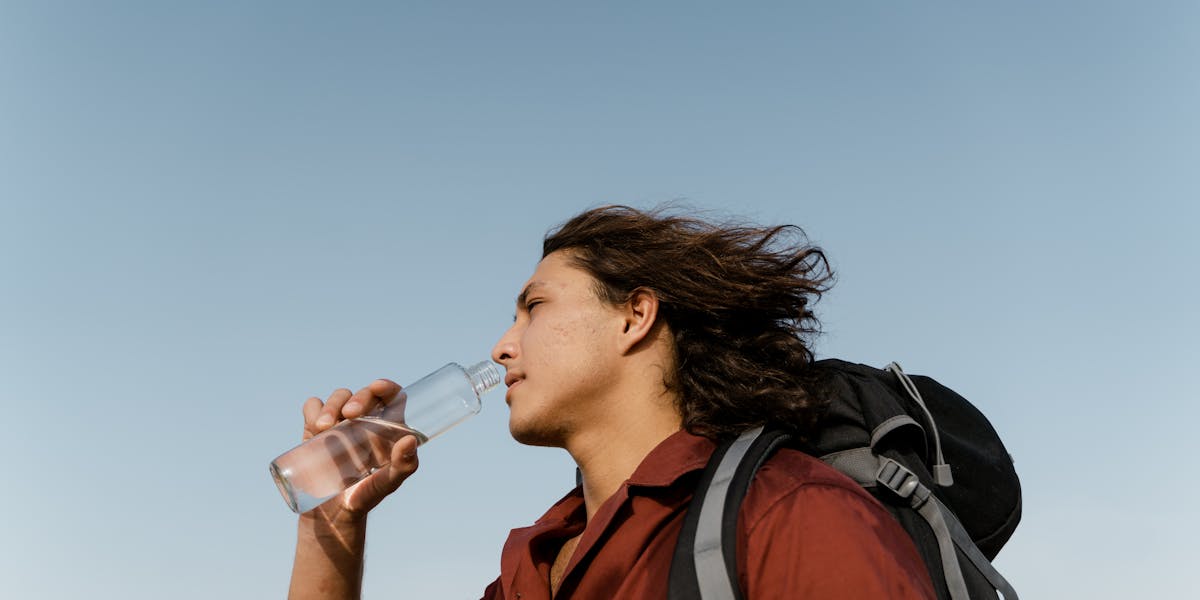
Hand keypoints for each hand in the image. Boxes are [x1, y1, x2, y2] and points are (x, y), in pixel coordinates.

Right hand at [299, 379, 420, 521]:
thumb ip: (404, 465)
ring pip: (338, 397)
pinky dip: (314, 409)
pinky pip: (313, 406)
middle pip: (363, 394)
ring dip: (332, 404)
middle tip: (351, 413)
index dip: (387, 386)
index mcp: (386, 427)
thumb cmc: (367, 496)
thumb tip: (410, 440)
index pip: (391, 396)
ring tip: (324, 427)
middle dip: (357, 397)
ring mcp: (340, 422)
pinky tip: (314, 425)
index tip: (378, 387)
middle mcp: (364, 420)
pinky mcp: (315, 429)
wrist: (333, 513)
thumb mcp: (388, 483)